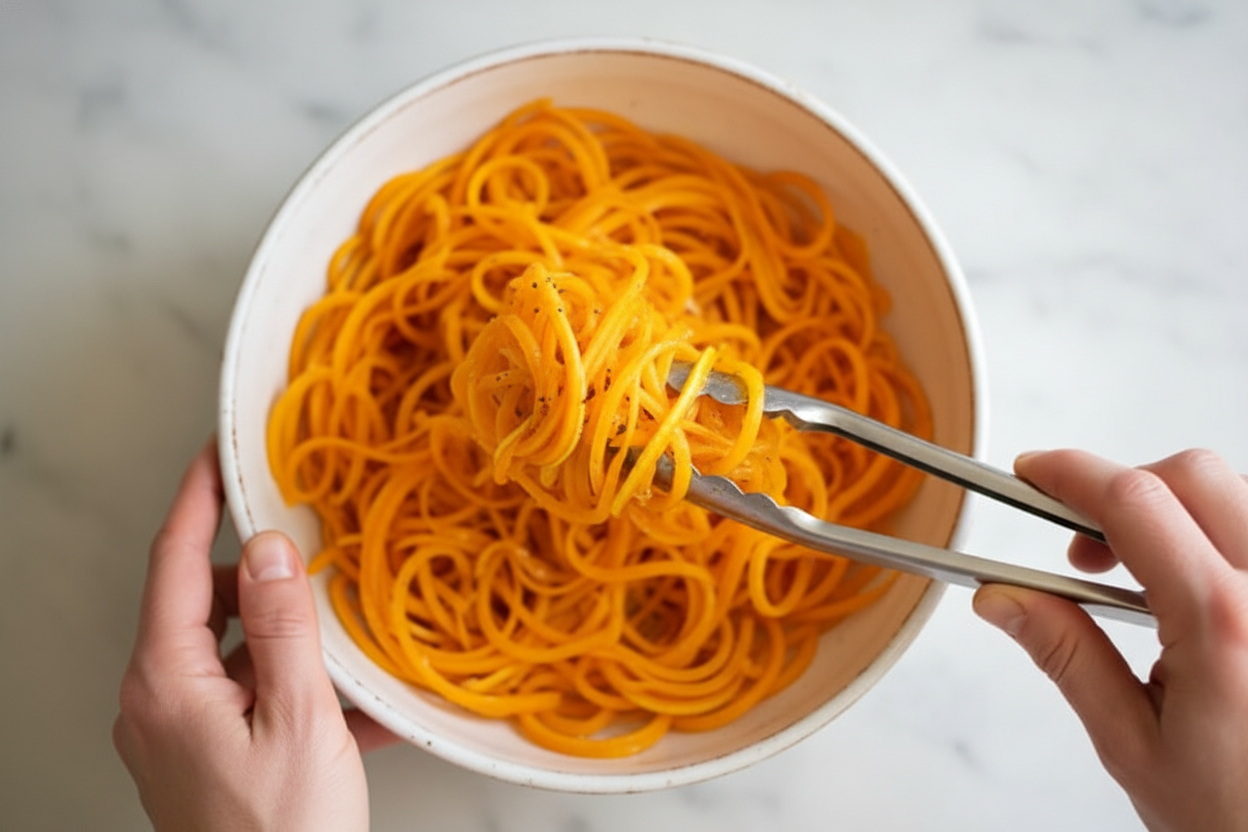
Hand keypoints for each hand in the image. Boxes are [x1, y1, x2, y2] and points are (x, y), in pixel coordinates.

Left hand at [113, 439, 396, 831]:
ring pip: (231, 648)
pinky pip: (249, 695)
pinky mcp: (208, 755)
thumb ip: (283, 628)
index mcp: (168, 683)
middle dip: (260, 572)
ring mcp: (181, 732)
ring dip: (286, 635)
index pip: (177, 562)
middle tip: (312, 549)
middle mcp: (160, 702)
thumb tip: (273, 548)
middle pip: (203, 602)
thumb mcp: (299, 721)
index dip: (200, 499)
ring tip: (345, 637)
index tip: (220, 452)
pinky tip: (357, 702)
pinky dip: (296, 686)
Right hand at [973, 449, 1247, 831]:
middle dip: (1124, 490)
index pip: (1134, 502)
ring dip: (1179, 515)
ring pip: (1239, 496)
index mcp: (1225, 625)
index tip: (1035, 475)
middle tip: (1085, 551)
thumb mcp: (1135, 746)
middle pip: (1194, 476)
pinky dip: (1222, 541)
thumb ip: (1067, 656)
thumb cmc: (1242, 819)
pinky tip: (1200, 595)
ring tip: (1147, 583)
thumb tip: (1004, 599)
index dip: (1070, 473)